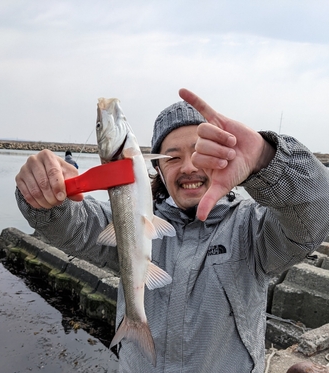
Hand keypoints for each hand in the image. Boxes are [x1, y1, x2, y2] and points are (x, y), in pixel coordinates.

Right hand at [15, 149, 82, 208]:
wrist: (46, 172)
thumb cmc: (58, 172)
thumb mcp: (70, 176)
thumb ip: (74, 186)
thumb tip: (79, 196)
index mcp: (47, 156)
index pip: (52, 172)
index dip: (58, 186)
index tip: (62, 197)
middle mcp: (34, 160)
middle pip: (43, 183)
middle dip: (52, 197)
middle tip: (58, 202)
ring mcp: (24, 169)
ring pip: (35, 191)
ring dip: (45, 201)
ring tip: (52, 204)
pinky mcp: (19, 179)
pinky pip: (27, 195)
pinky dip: (36, 203)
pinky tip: (43, 204)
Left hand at [179, 88, 275, 220]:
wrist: (254, 156)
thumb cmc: (237, 171)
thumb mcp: (223, 186)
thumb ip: (209, 199)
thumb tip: (199, 218)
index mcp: (199, 160)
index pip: (197, 156)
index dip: (212, 160)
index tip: (225, 164)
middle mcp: (201, 145)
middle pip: (200, 143)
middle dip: (219, 150)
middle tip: (230, 154)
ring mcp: (209, 132)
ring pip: (206, 130)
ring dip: (221, 137)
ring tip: (231, 143)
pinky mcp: (218, 119)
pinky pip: (202, 107)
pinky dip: (193, 98)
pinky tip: (181, 90)